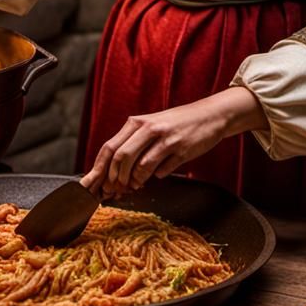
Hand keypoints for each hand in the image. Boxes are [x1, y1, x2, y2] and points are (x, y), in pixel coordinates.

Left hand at [79, 87, 267, 198]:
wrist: (210, 115)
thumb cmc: (177, 123)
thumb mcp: (152, 127)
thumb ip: (133, 144)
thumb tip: (113, 173)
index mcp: (137, 122)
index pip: (110, 147)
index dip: (100, 170)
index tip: (95, 186)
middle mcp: (149, 128)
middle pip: (120, 158)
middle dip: (114, 179)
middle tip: (114, 191)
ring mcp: (165, 139)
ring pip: (140, 166)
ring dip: (135, 181)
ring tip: (136, 184)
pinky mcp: (181, 150)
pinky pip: (161, 170)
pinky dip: (156, 177)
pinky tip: (158, 174)